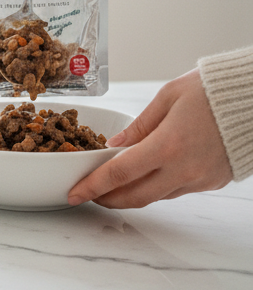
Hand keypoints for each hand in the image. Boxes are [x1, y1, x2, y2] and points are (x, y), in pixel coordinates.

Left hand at [67, 71, 232, 207]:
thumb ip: (138, 126)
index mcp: (167, 145)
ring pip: (155, 196)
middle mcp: (183, 169)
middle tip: (89, 195)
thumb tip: (114, 146)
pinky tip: (149, 175)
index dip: (92, 187)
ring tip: (114, 185)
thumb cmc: (216, 89)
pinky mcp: (213, 182)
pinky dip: (158, 186)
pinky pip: (177, 191)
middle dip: (107, 199)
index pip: (118, 174)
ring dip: (131, 194)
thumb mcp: (169, 96)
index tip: (74, 194)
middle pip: (134, 197)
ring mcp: (200, 179)